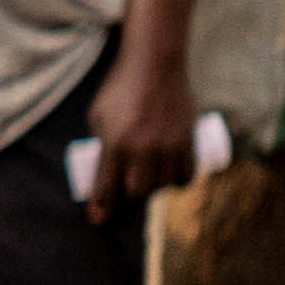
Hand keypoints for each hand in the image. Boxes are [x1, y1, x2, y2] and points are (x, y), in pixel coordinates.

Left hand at [86, 41, 203, 209]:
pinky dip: (178, 180)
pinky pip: (186, 173)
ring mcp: (167, 146)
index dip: (101, 205)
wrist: (155, 65)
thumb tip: (107, 165)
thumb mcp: (98, 114)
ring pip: (163, 185)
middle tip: (127, 190)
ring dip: (155, 187)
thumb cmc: (120, 87)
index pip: (106, 184)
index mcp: (114, 142)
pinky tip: (172, 180)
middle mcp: (141, 149)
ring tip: (149, 180)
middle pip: (137, 191)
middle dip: (130, 195)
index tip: (97, 220)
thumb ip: (102, 140)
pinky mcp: (187, 140)